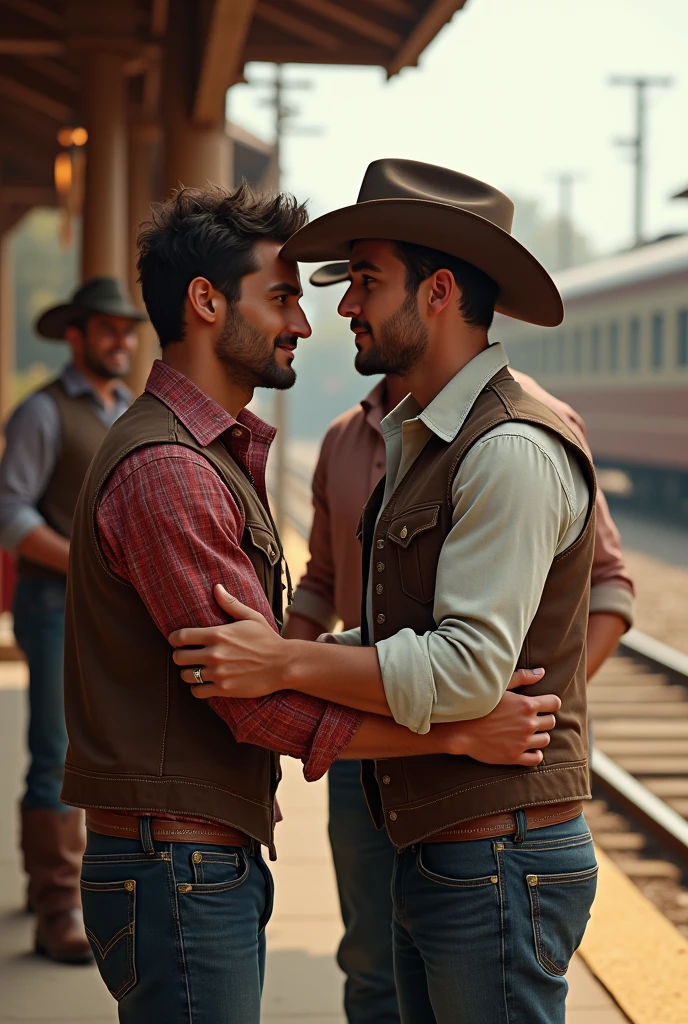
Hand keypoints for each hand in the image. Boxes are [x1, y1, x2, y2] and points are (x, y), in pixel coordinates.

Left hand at [169, 585, 284, 697]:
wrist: (283, 664)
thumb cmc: (267, 639)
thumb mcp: (251, 617)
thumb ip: (230, 604)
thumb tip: (216, 588)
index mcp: (218, 634)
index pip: (181, 637)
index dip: (174, 639)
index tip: (177, 641)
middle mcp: (214, 654)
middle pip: (179, 657)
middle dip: (180, 656)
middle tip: (187, 656)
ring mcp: (218, 673)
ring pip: (186, 675)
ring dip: (188, 673)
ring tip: (195, 670)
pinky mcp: (224, 689)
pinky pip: (197, 692)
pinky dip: (197, 688)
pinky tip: (203, 684)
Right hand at [441, 667, 559, 766]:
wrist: (459, 730)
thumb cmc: (477, 705)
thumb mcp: (499, 686)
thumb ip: (522, 677)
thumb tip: (542, 672)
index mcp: (526, 705)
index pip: (555, 703)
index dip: (550, 703)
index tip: (542, 704)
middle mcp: (528, 724)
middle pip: (551, 722)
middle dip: (543, 718)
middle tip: (529, 718)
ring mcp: (522, 742)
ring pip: (546, 740)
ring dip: (539, 735)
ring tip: (526, 731)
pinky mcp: (515, 756)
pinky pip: (536, 758)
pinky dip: (534, 753)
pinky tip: (526, 747)